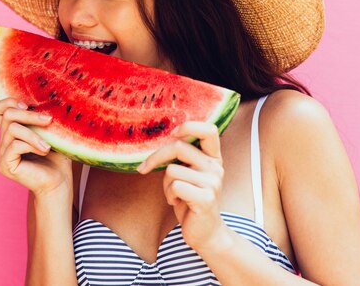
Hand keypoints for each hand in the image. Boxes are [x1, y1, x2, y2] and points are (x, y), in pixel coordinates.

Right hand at [0, 98, 72, 196]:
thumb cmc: (57, 158)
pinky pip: (15, 145)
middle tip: (49, 120)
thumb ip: (42, 117)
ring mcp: (1, 153)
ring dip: (34, 133)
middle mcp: (2, 141)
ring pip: (12, 129)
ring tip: (48, 144)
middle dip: (29, 114)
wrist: (59, 183)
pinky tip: (44, 152)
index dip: (9, 101)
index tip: (28, 104)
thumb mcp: (50, 132)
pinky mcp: (5, 164)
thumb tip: (45, 98)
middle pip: (7, 114)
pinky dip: (32, 145)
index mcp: (10, 132)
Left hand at [137, 122, 230, 251]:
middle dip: (155, 157)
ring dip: (164, 184)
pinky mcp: (206, 198)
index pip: (209, 130)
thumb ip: (183, 157)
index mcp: (213, 157)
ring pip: (172, 170)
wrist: (206, 232)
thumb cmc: (191, 199)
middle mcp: (216, 167)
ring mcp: (213, 183)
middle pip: (178, 146)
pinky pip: (175, 186)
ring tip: (174, 195)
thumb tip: (157, 141)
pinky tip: (177, 202)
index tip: (172, 134)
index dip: (188, 126)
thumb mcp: (190, 174)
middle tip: (143, 168)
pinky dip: (169, 195)